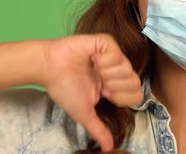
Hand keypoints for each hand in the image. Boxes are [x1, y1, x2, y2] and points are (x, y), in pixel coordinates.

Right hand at [42, 34, 142, 150]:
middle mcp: (116, 69)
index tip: (105, 95)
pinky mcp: (105, 42)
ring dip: (107, 73)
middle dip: (115, 86)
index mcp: (114, 85)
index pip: (136, 94)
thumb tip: (108, 149)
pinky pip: (117, 54)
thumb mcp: (84, 113)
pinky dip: (104, 60)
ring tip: (93, 69)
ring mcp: (112, 55)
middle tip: (100, 83)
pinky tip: (92, 59)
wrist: (49, 69)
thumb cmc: (64, 88)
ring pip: (127, 68)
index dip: (122, 97)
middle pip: (135, 81)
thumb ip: (99, 129)